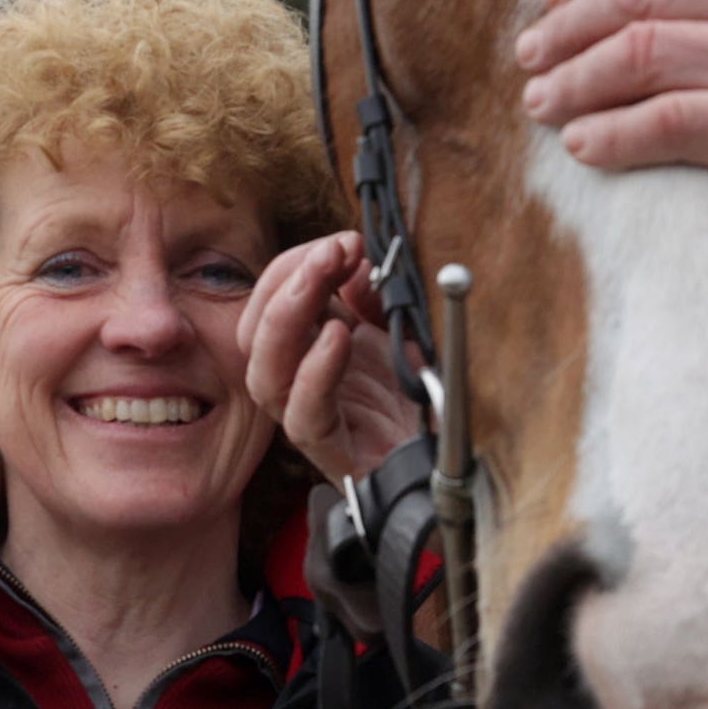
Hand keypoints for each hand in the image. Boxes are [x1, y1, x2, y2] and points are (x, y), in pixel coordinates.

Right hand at [243, 233, 416, 481]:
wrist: (453, 467)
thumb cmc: (420, 401)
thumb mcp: (400, 332)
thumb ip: (375, 296)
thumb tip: (354, 259)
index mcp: (307, 352)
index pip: (272, 303)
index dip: (298, 266)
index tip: (344, 241)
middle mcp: (298, 386)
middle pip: (254, 334)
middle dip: (287, 283)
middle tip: (332, 251)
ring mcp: (311, 422)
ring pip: (265, 374)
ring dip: (288, 317)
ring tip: (323, 278)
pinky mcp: (335, 455)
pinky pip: (305, 418)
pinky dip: (316, 373)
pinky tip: (337, 338)